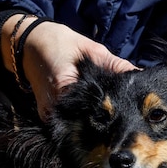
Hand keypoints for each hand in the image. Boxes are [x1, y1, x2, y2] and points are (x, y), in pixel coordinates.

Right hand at [1, 15, 136, 118]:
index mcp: (64, 87)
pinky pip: (67, 123)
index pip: (94, 108)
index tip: (129, 113)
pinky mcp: (46, 117)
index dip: (112, 112)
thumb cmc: (59, 42)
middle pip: (86, 121)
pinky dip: (80, 121)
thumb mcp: (90, 49)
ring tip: (113, 122)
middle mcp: (55, 106)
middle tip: (126, 120)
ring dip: (93, 123)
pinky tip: (94, 119)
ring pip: (77, 125)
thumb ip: (114, 65)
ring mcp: (48, 114)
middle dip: (104, 120)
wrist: (27, 44)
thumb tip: (139, 75)